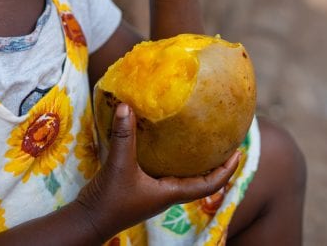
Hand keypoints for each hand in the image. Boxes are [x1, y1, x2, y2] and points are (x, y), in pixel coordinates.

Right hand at [75, 103, 239, 240]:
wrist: (88, 220)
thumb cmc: (109, 200)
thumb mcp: (119, 165)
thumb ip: (124, 136)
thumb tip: (128, 106)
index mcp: (171, 193)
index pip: (209, 185)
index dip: (226, 171)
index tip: (238, 153)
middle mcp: (166, 193)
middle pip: (201, 180)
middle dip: (215, 163)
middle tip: (224, 142)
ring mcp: (154, 192)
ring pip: (182, 176)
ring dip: (193, 161)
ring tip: (200, 139)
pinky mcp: (141, 188)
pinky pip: (163, 171)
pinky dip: (170, 158)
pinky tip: (163, 141)